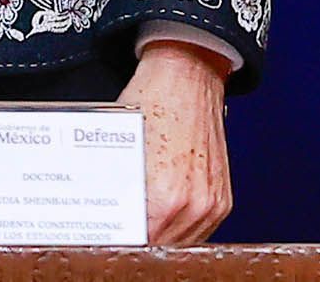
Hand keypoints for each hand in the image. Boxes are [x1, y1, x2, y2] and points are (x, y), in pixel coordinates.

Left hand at [121, 39, 233, 245]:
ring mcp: (211, 203)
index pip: (138, 244)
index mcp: (165, 198)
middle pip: (159, 247)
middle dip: (138, 240)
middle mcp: (193, 205)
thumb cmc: (151, 100)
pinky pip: (198, 231)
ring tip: (138, 228)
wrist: (187, 72)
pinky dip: (178, 229)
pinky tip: (160, 218)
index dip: (120, 243)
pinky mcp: (222, 199)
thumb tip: (98, 218)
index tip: (108, 239)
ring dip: (160, 238)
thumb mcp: (117, 148)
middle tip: (118, 232)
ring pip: (180, 243)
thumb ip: (112, 192)